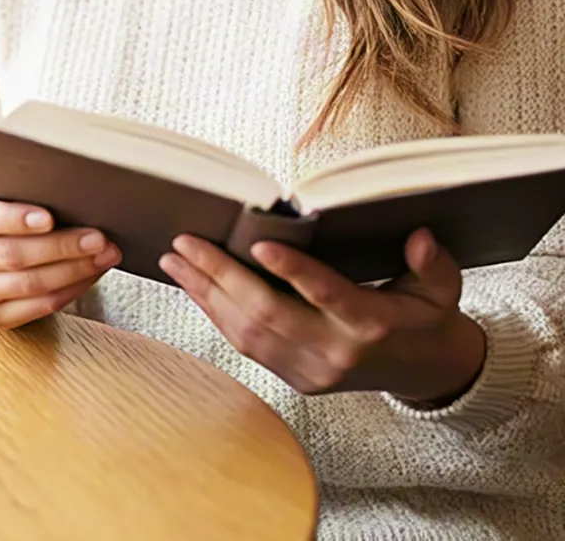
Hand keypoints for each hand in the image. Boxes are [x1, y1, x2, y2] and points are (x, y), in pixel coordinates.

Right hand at [0, 136, 120, 329]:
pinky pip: (36, 309)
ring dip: (72, 270)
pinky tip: (91, 272)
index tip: (50, 217)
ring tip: (105, 253)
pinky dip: (69, 290)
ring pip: (28, 286)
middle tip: (98, 236)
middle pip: (11, 256)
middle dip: (60, 247)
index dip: (15, 220)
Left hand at [160, 228, 486, 404]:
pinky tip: (195, 287)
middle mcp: (336, 353)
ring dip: (206, 294)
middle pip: (270, 314)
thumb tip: (421, 238)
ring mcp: (312, 371)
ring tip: (175, 260)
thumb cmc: (427, 318)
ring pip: (248, 333)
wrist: (427, 374)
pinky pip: (247, 346)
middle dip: (221, 275)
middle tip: (186, 242)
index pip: (327, 295)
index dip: (293, 272)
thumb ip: (432, 263)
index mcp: (372, 325)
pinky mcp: (296, 380)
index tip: (259, 245)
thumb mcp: (442, 288)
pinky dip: (216, 315)